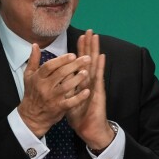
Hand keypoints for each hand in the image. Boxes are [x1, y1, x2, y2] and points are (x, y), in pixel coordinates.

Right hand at [18, 44, 90, 136]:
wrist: (31, 116)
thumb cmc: (32, 93)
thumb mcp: (28, 76)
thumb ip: (33, 60)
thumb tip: (35, 45)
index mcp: (38, 78)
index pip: (49, 66)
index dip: (61, 60)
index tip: (73, 55)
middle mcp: (44, 87)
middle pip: (60, 74)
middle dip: (74, 65)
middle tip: (86, 59)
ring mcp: (52, 98)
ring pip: (66, 87)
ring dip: (77, 79)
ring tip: (87, 72)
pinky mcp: (58, 108)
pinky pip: (70, 102)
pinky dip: (79, 97)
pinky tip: (87, 91)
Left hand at [67, 30, 114, 150]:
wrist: (88, 128)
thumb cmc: (79, 115)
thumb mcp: (68, 98)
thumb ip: (64, 86)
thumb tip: (56, 78)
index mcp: (81, 81)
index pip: (80, 62)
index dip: (80, 49)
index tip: (80, 36)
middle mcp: (89, 81)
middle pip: (89, 59)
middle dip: (89, 45)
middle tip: (90, 30)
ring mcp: (95, 85)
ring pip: (94, 65)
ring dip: (95, 51)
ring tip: (96, 38)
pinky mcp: (98, 92)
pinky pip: (98, 78)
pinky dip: (100, 67)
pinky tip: (101, 56)